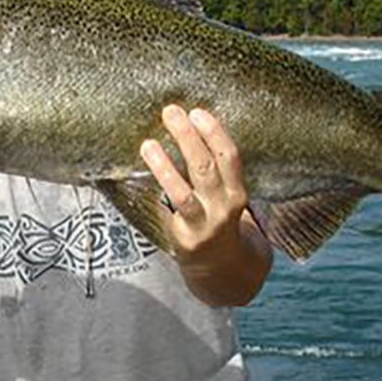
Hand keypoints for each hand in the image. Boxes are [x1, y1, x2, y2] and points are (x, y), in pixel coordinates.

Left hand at [140, 104, 269, 304]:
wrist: (223, 269)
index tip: (197, 111)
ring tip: (148, 144)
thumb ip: (216, 171)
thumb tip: (190, 129)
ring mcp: (203, 224)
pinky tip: (143, 174)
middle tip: (170, 112)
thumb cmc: (220, 221)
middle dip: (188, 137)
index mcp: (238, 192)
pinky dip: (157, 190)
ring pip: (183, 192)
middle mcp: (224, 208)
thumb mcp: (228, 196)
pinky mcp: (183, 237)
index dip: (215, 132)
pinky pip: (167, 210)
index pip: (230, 157)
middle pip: (206, 168)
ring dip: (164, 166)